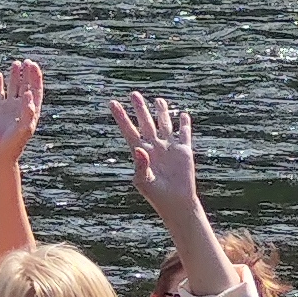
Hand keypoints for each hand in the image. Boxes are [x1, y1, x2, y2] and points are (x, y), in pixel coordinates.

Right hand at [0, 55, 45, 155]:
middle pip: (26, 86)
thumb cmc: (15, 144)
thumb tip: (30, 95)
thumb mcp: (24, 129)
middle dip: (27, 74)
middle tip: (26, 61)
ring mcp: (10, 108)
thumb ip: (27, 113)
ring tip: (15, 63)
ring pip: (13, 88)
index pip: (36, 90)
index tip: (34, 66)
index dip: (36, 78)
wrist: (0, 153)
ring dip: (15, 76)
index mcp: (32, 111)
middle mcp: (22, 107)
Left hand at [110, 91, 200, 214]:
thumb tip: (139, 149)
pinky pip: (184, 134)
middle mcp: (153, 147)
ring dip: (161, 112)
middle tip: (134, 94)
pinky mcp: (183, 151)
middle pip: (146, 123)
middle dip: (140, 109)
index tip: (113, 103)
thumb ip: (141, 166)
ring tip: (158, 100)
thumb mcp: (144, 181)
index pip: (129, 130)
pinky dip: (184, 124)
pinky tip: (183, 115)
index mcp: (140, 152)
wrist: (176, 202)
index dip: (121, 117)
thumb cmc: (156, 194)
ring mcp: (169, 147)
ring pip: (164, 124)